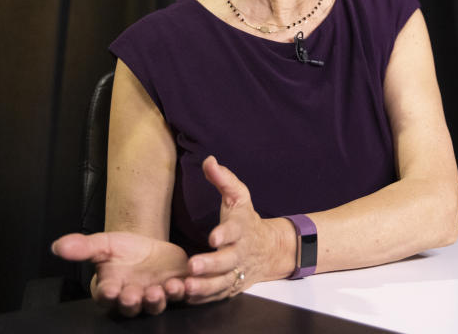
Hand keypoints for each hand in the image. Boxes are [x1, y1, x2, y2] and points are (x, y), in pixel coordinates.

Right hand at [51, 231, 188, 315]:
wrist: (149, 247)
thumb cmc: (123, 250)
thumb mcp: (104, 244)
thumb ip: (83, 247)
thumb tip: (57, 246)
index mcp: (111, 289)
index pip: (106, 296)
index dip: (108, 294)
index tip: (110, 288)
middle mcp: (132, 298)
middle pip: (131, 307)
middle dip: (132, 302)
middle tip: (134, 295)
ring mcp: (154, 296)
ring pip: (155, 306)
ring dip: (156, 300)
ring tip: (158, 290)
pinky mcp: (175, 290)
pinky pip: (178, 296)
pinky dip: (181, 292)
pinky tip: (181, 283)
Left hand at [183, 156, 290, 303]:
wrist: (270, 249)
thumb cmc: (246, 220)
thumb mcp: (239, 197)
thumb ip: (223, 179)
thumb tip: (209, 160)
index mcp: (242, 228)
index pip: (235, 230)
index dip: (225, 233)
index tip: (214, 237)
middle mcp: (240, 252)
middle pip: (227, 261)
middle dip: (211, 264)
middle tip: (193, 266)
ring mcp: (236, 271)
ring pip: (222, 282)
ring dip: (205, 286)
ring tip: (187, 286)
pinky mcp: (230, 286)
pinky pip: (217, 295)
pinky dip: (204, 297)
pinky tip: (188, 296)